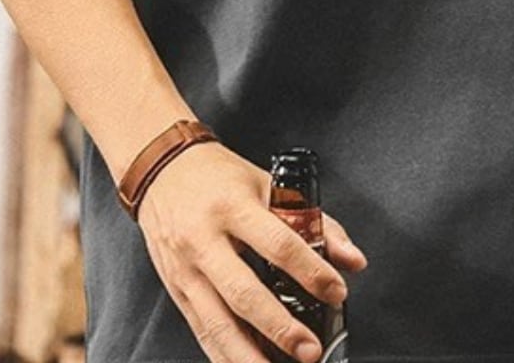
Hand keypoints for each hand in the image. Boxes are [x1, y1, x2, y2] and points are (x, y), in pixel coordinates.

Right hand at [135, 141, 367, 362]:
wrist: (161, 169)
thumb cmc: (220, 176)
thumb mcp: (268, 183)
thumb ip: (313, 220)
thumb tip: (353, 260)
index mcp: (233, 207)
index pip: (278, 244)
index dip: (310, 271)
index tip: (337, 291)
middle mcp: (205, 240)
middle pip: (244, 292)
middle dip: (279, 327)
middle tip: (310, 350)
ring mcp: (185, 269)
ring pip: (217, 323)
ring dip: (249, 355)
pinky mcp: (175, 291)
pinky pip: (201, 330)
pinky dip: (224, 356)